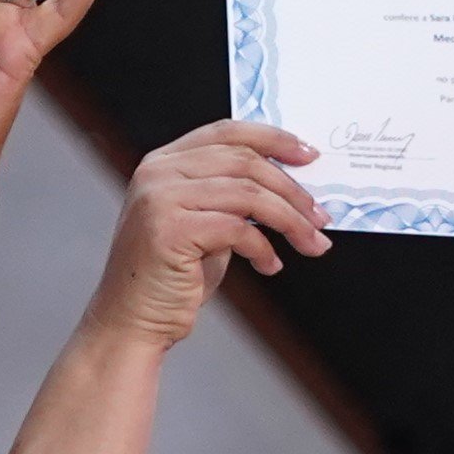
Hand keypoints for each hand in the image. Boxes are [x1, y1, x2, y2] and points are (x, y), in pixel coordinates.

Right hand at [101, 121, 326, 349]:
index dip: (274, 139)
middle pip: (244, 162)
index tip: (309, 156)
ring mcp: (158, 200)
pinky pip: (237, 230)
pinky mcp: (168, 231)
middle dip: (292, 190)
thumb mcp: (204, 223)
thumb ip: (231, 193)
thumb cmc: (172, 276)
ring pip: (248, 195)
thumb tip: (291, 181)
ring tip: (312, 243)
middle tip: (321, 215)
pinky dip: (263, 249)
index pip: (227, 132)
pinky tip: (271, 266)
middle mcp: (156, 173)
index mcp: (162, 162)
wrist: (132, 321)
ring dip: (290, 221)